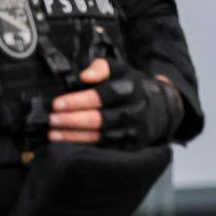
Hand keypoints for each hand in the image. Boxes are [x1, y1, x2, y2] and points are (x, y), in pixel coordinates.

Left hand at [49, 58, 184, 147]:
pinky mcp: (133, 145)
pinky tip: (69, 144)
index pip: (103, 95)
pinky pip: (106, 148)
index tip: (57, 104)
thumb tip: (84, 76)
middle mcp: (134, 110)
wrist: (163, 107)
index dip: (78, 101)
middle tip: (52, 120)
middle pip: (100, 118)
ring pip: (102, 136)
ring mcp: (135, 130)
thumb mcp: (121, 70)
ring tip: (54, 134)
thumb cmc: (132, 87)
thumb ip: (101, 68)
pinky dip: (86, 146)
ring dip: (75, 136)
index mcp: (131, 89)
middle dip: (72, 120)